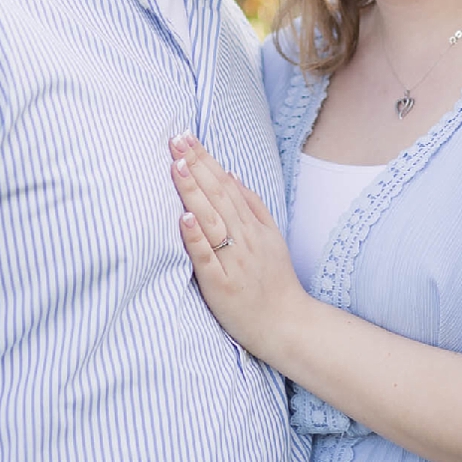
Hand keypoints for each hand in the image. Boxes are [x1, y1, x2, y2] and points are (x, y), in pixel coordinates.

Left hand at [169, 134, 307, 363]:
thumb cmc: (274, 281)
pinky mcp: (220, 284)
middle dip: (196, 165)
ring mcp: (232, 261)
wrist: (286, 324)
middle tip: (176, 140)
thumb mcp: (271, 236)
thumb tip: (231, 174)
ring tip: (178, 166)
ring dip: (194, 192)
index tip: (186, 138)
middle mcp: (243, 238)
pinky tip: (184, 218)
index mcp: (252, 225)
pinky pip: (207, 258)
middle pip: (217, 195)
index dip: (205, 160)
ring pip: (211, 220)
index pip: (225, 184)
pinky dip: (196, 237)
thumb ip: (252, 205)